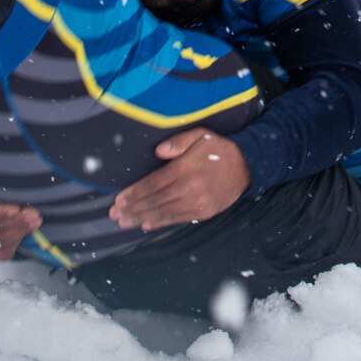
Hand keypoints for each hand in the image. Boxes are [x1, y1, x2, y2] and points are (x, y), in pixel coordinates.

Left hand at [108, 130, 249, 231]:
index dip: (134, 193)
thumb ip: (178, 142)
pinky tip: (146, 224)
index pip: (152, 184)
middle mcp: (188, 188)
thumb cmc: (218, 150)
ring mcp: (196, 203)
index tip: (118, 199)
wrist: (246, 166)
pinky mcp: (203, 213)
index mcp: (184, 169)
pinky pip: (177, 219)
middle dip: (132, 208)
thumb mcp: (199, 135)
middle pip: (154, 201)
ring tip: (124, 222)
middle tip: (114, 215)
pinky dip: (160, 223)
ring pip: (163, 212)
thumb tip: (158, 152)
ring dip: (141, 218)